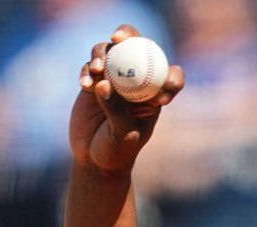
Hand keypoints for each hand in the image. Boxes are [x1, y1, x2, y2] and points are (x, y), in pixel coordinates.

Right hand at [69, 25, 184, 173]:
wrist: (94, 160)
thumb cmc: (117, 151)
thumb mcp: (122, 134)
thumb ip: (115, 109)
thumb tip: (104, 83)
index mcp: (155, 95)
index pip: (170, 75)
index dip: (172, 75)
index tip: (162, 92)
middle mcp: (137, 82)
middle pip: (136, 48)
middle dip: (128, 36)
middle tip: (117, 38)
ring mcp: (114, 79)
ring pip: (110, 52)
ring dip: (102, 54)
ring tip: (96, 71)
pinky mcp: (93, 82)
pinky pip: (90, 66)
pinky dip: (87, 71)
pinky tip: (84, 85)